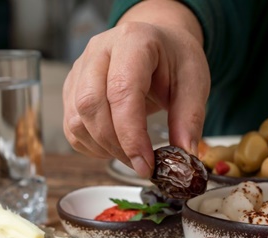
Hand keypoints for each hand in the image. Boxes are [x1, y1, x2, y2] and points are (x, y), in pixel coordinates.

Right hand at [62, 2, 209, 177]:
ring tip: (132, 156)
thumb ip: (190, 119)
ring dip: (103, 148)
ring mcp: (81, 68)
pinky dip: (92, 146)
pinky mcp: (73, 88)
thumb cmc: (175, 59)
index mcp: (133, 41)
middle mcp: (99, 50)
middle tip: (142, 165)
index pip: (121, 91)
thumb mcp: (195, 82)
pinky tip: (116, 148)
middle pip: (90, 105)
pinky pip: (72, 126)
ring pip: (76, 119)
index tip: (146, 163)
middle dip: (116, 145)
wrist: (159, 43)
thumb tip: (184, 155)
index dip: (131, 134)